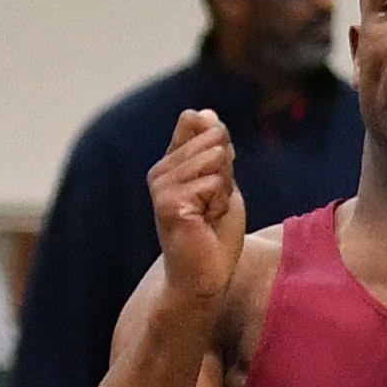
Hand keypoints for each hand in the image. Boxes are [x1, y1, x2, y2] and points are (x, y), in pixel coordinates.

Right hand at [149, 109, 246, 299]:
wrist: (207, 275)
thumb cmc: (216, 234)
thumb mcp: (221, 181)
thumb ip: (215, 147)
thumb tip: (205, 112)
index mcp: (171, 163)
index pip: (205, 127)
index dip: (224, 154)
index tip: (216, 186)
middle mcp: (160, 171)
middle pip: (215, 141)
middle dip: (227, 176)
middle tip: (213, 207)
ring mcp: (161, 186)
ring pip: (215, 160)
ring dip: (223, 192)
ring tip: (209, 216)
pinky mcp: (169, 202)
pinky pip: (214, 182)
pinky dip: (219, 204)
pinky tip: (205, 223)